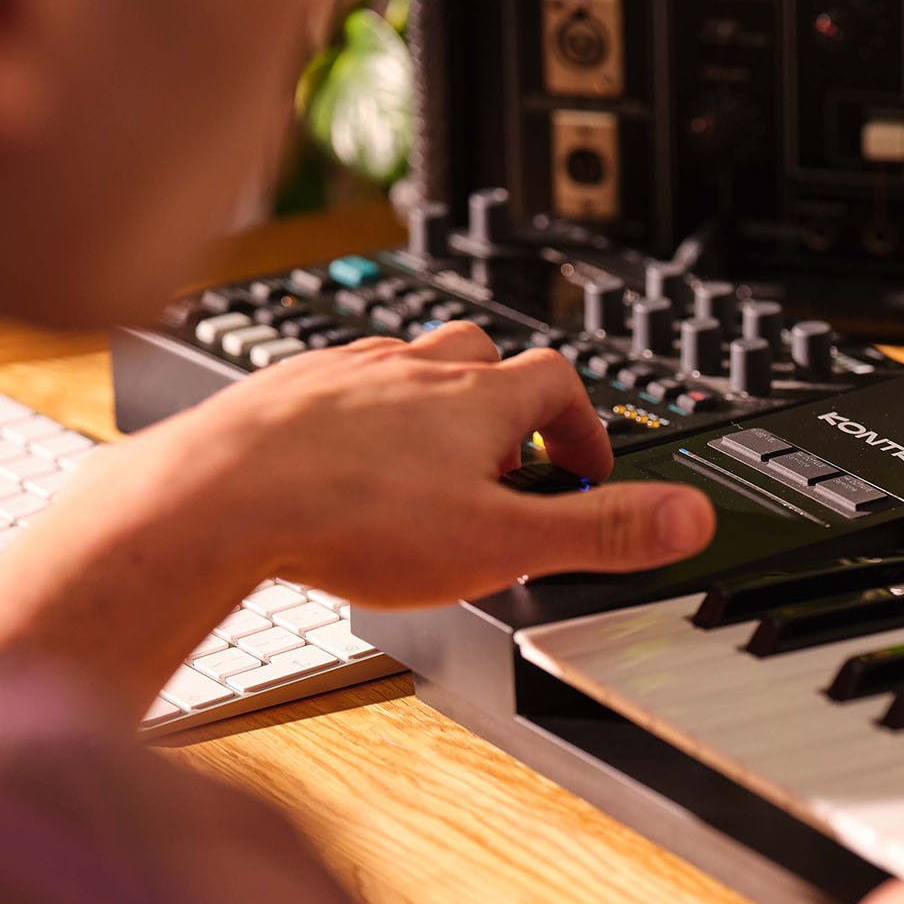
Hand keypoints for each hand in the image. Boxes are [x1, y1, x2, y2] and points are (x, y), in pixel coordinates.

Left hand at [70, 320, 715, 605]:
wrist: (214, 498)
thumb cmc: (349, 521)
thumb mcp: (502, 545)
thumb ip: (599, 533)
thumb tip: (688, 519)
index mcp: (476, 400)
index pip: (557, 380)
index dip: (583, 424)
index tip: (585, 468)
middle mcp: (410, 371)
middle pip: (483, 358)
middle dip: (508, 406)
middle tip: (511, 466)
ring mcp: (340, 377)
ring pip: (406, 368)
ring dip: (432, 409)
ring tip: (432, 471)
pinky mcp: (280, 395)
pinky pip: (335, 390)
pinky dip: (358, 422)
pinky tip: (343, 471)